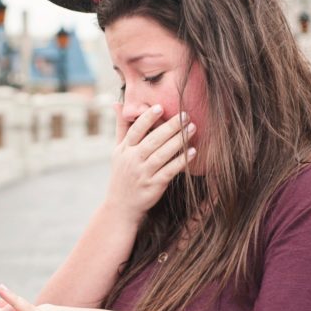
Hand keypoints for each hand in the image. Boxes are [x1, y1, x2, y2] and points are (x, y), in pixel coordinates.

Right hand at [106, 103, 195, 221]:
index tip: (160, 107)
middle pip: (152, 140)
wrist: (121, 207)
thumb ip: (121, 127)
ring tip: (192, 128)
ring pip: (162, 155)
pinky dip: (181, 161)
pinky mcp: (153, 186)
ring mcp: (143, 174)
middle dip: (169, 127)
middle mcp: (132, 160)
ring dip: (178, 141)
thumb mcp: (118, 151)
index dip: (147, 119)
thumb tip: (118, 103)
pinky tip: (192, 152)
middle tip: (185, 115)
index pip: (135, 131)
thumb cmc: (122, 175)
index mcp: (124, 150)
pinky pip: (169, 171)